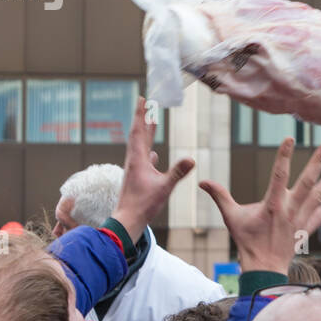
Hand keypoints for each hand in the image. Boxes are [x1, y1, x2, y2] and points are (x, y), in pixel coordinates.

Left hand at [110, 98, 195, 242]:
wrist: (128, 221)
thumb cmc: (143, 205)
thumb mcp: (164, 188)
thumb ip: (177, 173)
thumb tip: (192, 159)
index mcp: (138, 160)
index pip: (139, 131)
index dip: (142, 115)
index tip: (143, 99)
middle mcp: (134, 162)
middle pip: (139, 135)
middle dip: (144, 119)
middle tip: (147, 105)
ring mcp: (135, 170)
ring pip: (141, 147)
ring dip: (146, 134)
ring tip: (151, 124)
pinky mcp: (137, 179)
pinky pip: (144, 160)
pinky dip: (149, 153)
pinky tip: (154, 155)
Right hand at [200, 138, 320, 273]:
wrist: (264, 268)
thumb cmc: (247, 241)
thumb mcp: (231, 218)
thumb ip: (220, 196)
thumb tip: (202, 181)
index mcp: (272, 204)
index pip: (279, 174)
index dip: (284, 155)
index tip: (289, 138)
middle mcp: (290, 209)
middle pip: (307, 181)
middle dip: (318, 162)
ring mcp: (301, 219)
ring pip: (320, 195)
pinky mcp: (307, 228)